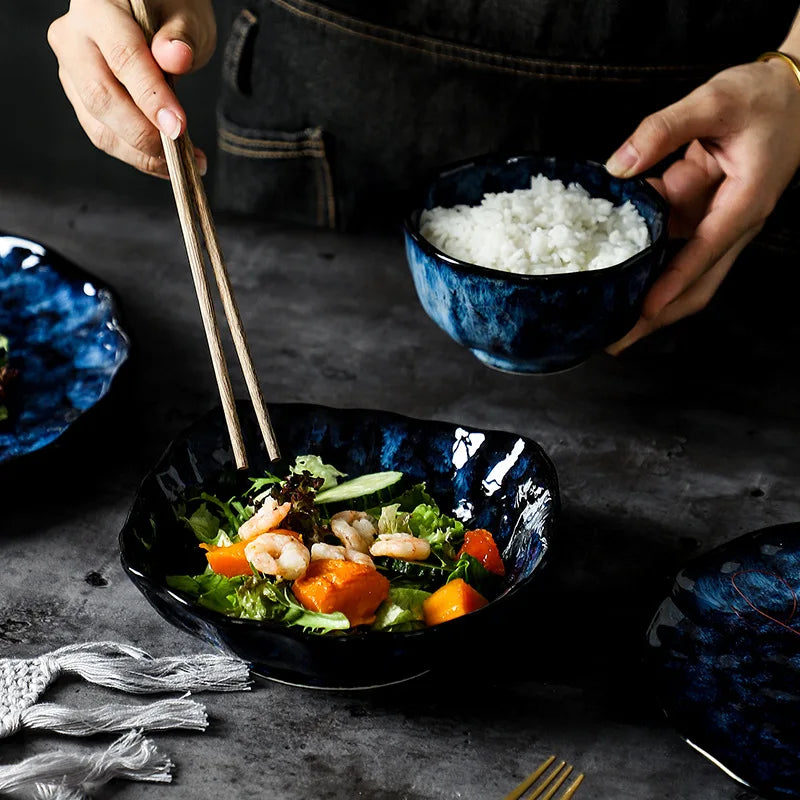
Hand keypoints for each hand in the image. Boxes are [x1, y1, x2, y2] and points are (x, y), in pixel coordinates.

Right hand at [48, 0, 215, 177]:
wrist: (148, 13)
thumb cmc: (169, 12)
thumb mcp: (185, 15)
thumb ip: (181, 37)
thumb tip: (176, 57)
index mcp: (96, 7)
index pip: (123, 58)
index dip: (151, 97)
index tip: (179, 127)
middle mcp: (73, 39)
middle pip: (101, 98)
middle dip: (144, 134)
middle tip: (182, 152)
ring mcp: (71, 72)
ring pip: (100, 127)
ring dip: (143, 156)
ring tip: (186, 163)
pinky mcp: (80, 100)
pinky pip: (105, 136)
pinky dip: (138, 157)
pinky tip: (169, 163)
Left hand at [604, 56, 799, 353]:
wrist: (793, 90)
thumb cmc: (764, 96)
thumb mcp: (715, 100)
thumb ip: (664, 128)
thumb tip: (618, 165)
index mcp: (744, 203)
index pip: (704, 252)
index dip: (673, 284)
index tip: (642, 313)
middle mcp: (732, 223)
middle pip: (696, 284)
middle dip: (656, 316)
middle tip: (614, 340)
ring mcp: (716, 221)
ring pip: (681, 272)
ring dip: (646, 295)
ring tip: (606, 317)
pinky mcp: (701, 213)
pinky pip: (670, 243)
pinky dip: (642, 256)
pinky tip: (611, 268)